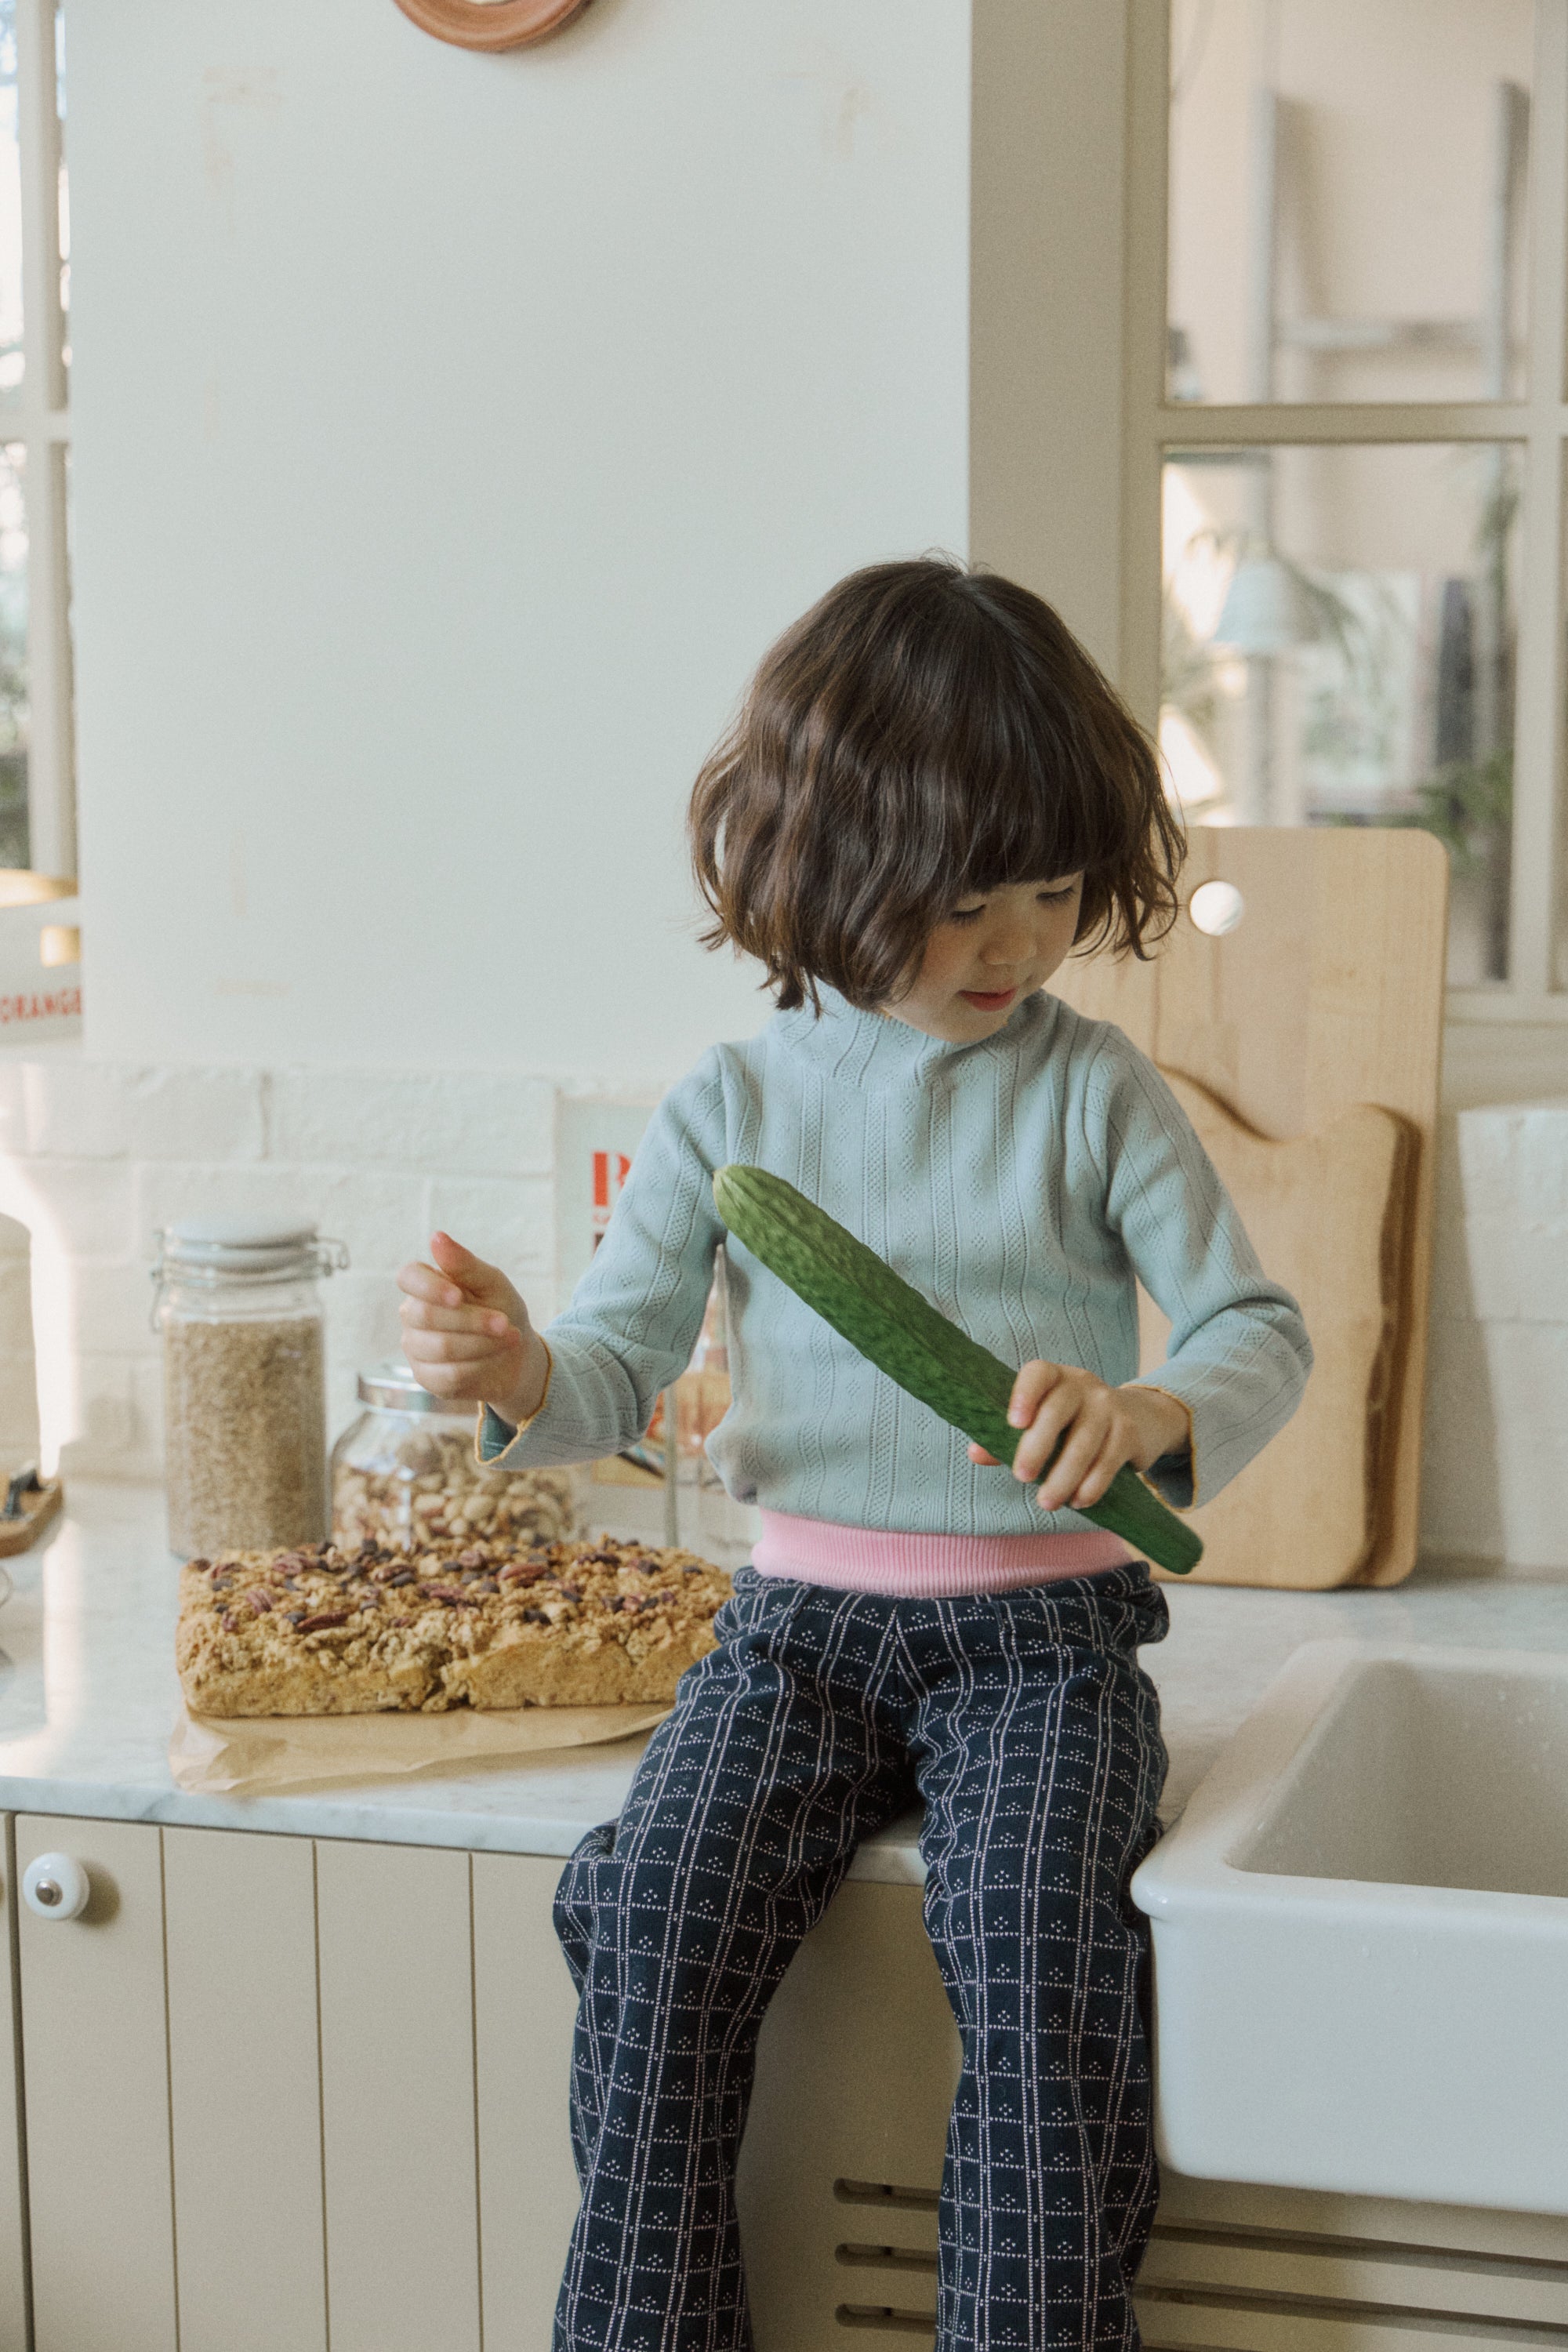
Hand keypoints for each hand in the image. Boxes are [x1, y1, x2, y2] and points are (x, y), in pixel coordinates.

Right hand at [396, 1232, 548, 1426]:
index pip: (408, 1278)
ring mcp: (415, 1348)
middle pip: (427, 1316)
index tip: (458, 1295)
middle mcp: (411, 1315)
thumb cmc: (501, 1310)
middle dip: (473, 1321)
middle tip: (506, 1323)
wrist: (516, 1356)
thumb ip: (465, 1264)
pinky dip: (480, 1366)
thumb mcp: (492, 1284)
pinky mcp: (426, 1377)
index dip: (430, 1288)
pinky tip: (494, 1358)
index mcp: (424, 1285)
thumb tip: (436, 1237)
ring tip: (510, 1338)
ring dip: (483, 1344)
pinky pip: (448, 1374)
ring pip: (440, 1348)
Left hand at [967, 1361, 1190, 1512]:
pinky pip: (1108, 1460)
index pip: (1037, 1374)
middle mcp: (1082, 1385)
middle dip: (1037, 1447)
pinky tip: (1078, 1501)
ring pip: (1084, 1443)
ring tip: (1047, 1502)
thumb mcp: (1041, 1421)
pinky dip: (1092, 1484)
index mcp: (1054, 1377)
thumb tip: (975, 1454)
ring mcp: (1108, 1406)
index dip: (1023, 1395)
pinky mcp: (1128, 1431)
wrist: (1137, 1418)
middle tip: (1021, 1478)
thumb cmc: (1071, 1422)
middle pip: (1057, 1412)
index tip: (1014, 1423)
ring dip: (1064, 1477)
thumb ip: (1005, 1437)